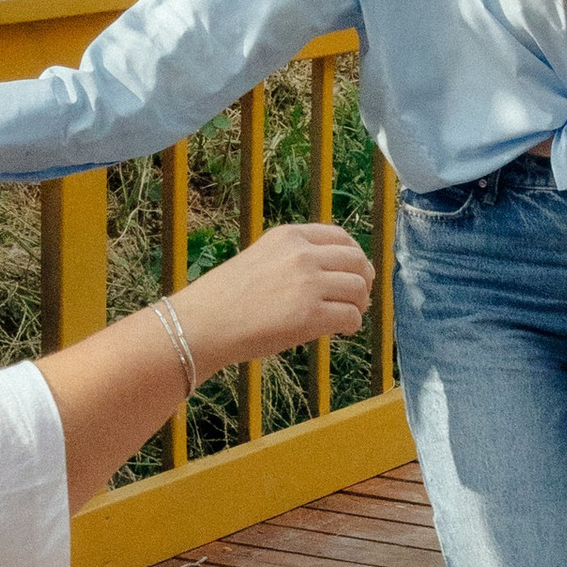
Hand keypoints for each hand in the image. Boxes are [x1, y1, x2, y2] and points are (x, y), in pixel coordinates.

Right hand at [178, 221, 373, 371]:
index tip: (355, 273)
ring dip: (359, 305)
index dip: (355, 258)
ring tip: (346, 316)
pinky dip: (351, 326)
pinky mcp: (310, 315)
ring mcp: (308, 283)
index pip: (342, 238)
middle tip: (358, 299)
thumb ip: (294, 258)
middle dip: (363, 282)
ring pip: (358, 289)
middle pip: (357, 262)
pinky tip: (339, 331)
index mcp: (289, 236)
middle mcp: (302, 254)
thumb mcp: (261, 258)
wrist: (203, 323)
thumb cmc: (226, 298)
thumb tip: (333, 273)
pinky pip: (351, 317)